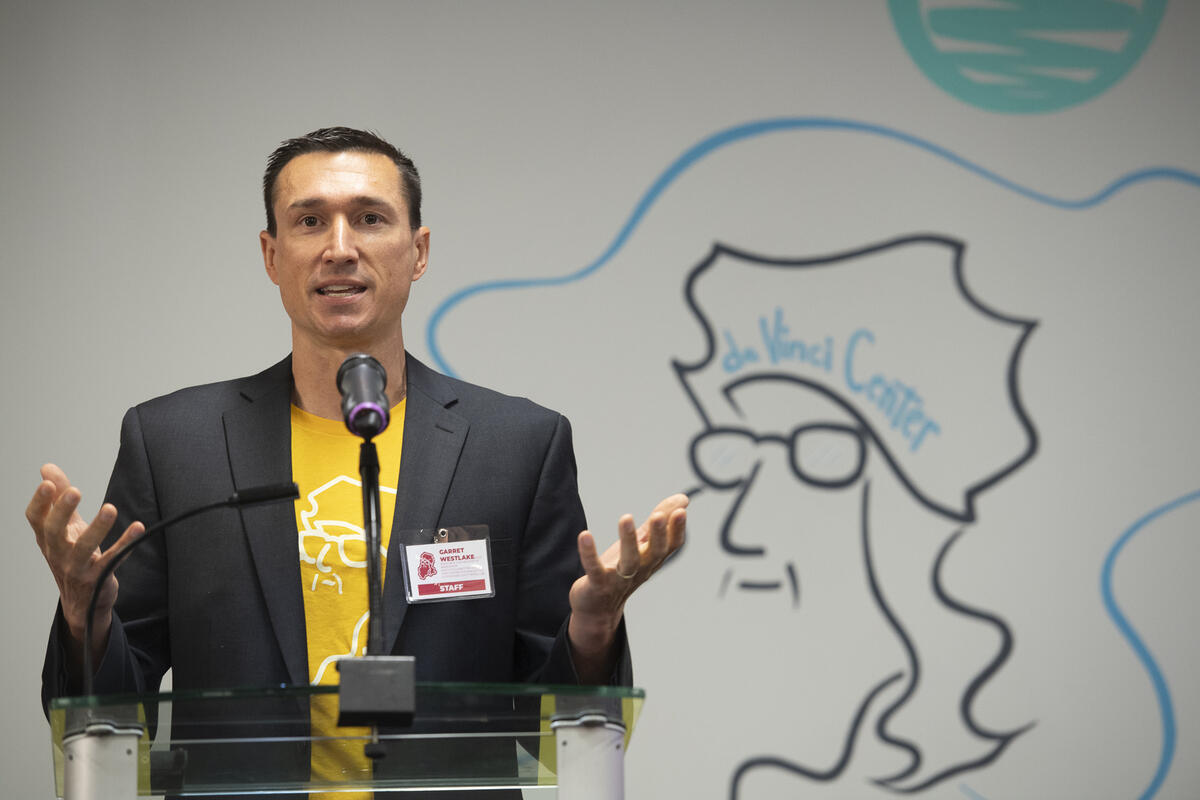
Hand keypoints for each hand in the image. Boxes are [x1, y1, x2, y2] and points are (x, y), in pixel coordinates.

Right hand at [26, 463, 142, 661]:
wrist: (83, 601)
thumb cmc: (72, 556)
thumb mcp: (65, 527)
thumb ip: (58, 497)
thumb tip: (47, 467)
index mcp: (47, 538)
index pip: (35, 519)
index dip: (40, 502)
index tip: (47, 483)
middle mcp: (58, 553)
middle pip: (54, 532)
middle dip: (62, 511)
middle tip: (74, 491)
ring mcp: (77, 567)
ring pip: (84, 548)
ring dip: (97, 528)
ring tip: (110, 508)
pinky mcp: (99, 577)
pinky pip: (113, 559)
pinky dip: (125, 543)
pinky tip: (138, 527)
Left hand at [567, 493, 687, 677]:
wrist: (598, 609)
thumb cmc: (622, 571)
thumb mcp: (642, 544)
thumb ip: (659, 522)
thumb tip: (683, 499)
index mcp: (652, 559)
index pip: (670, 545)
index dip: (676, 529)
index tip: (681, 510)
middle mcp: (640, 570)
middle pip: (654, 552)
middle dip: (658, 534)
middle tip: (658, 515)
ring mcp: (619, 579)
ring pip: (629, 561)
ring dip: (628, 540)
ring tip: (626, 517)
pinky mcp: (598, 584)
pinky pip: (594, 569)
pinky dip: (589, 554)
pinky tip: (585, 535)